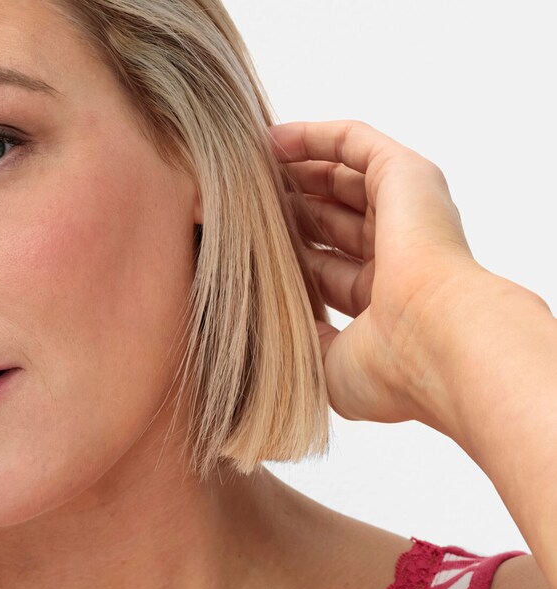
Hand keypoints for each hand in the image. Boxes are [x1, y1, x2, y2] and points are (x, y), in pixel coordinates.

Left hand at [267, 118, 492, 431]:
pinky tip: (273, 141)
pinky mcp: (407, 176)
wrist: (433, 344)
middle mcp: (399, 257)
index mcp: (382, 306)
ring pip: (341, 180)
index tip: (240, 248)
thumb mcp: (325, 363)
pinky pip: (355, 143)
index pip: (325, 270)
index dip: (286, 257)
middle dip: (287, 210)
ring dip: (295, 171)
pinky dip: (314, 138)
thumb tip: (265, 318)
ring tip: (245, 167)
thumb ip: (299, 338)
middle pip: (331, 222)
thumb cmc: (386, 370)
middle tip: (235, 204)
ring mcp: (406, 214)